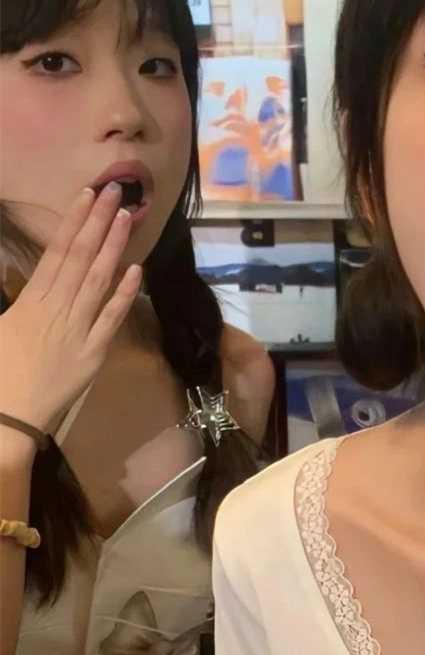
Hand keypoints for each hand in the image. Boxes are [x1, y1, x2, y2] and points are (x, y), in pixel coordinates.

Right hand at [0, 184, 140, 433]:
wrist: (6, 418)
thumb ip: (11, 294)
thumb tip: (17, 272)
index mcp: (30, 301)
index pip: (57, 251)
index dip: (73, 220)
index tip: (87, 193)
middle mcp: (58, 309)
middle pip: (82, 258)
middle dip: (99, 222)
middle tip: (117, 191)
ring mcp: (79, 332)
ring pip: (100, 282)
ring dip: (114, 248)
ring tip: (127, 218)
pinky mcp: (93, 356)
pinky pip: (111, 321)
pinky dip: (125, 295)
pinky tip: (136, 271)